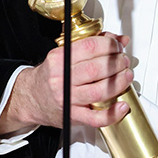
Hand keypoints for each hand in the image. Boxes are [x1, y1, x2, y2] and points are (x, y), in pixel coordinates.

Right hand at [0, 32, 133, 136]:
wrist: (30, 98)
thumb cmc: (51, 75)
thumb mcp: (65, 54)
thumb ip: (93, 44)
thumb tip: (120, 39)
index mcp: (59, 59)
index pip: (89, 47)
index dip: (109, 45)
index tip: (118, 46)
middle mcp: (61, 79)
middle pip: (96, 69)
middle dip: (116, 63)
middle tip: (124, 61)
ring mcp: (66, 99)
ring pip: (98, 91)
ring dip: (119, 83)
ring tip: (126, 76)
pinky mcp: (72, 116)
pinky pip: (95, 118)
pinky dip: (112, 113)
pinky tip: (122, 106)